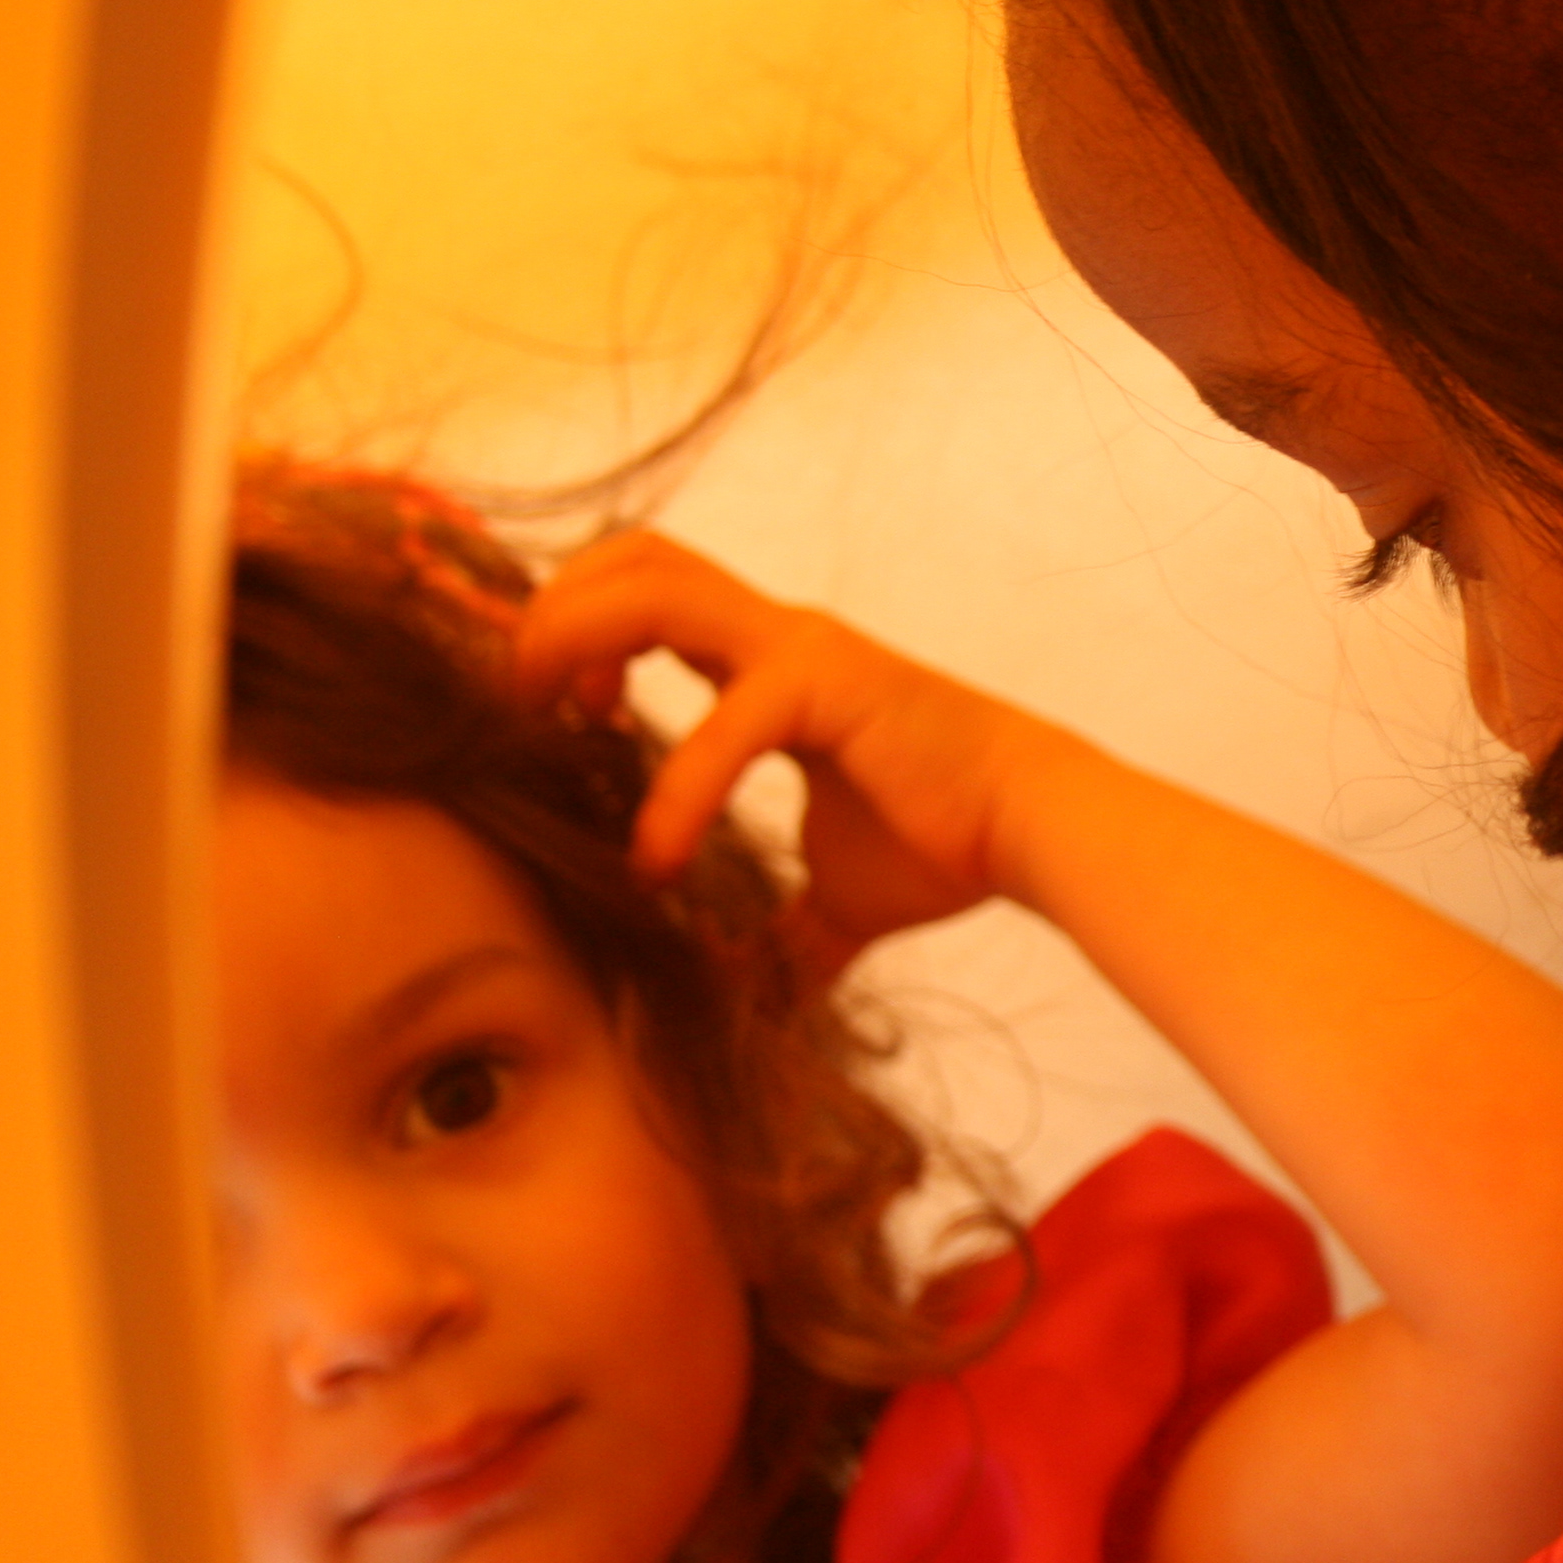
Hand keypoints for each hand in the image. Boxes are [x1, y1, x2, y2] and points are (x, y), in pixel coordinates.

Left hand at [513, 531, 1096, 969]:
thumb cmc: (946, 848)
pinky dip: (672, 790)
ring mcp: (799, 647)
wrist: (1034, 831)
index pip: (647, 590)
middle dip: (552, 614)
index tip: (563, 720)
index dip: (579, 633)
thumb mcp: (834, 895)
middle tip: (528, 708)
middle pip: (631, 555)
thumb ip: (780, 933)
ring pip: (650, 585)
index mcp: (770, 660)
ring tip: (552, 729)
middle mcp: (776, 632)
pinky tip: (657, 862)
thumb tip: (752, 1007)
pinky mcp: (826, 683)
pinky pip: (719, 720)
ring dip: (575, 643)